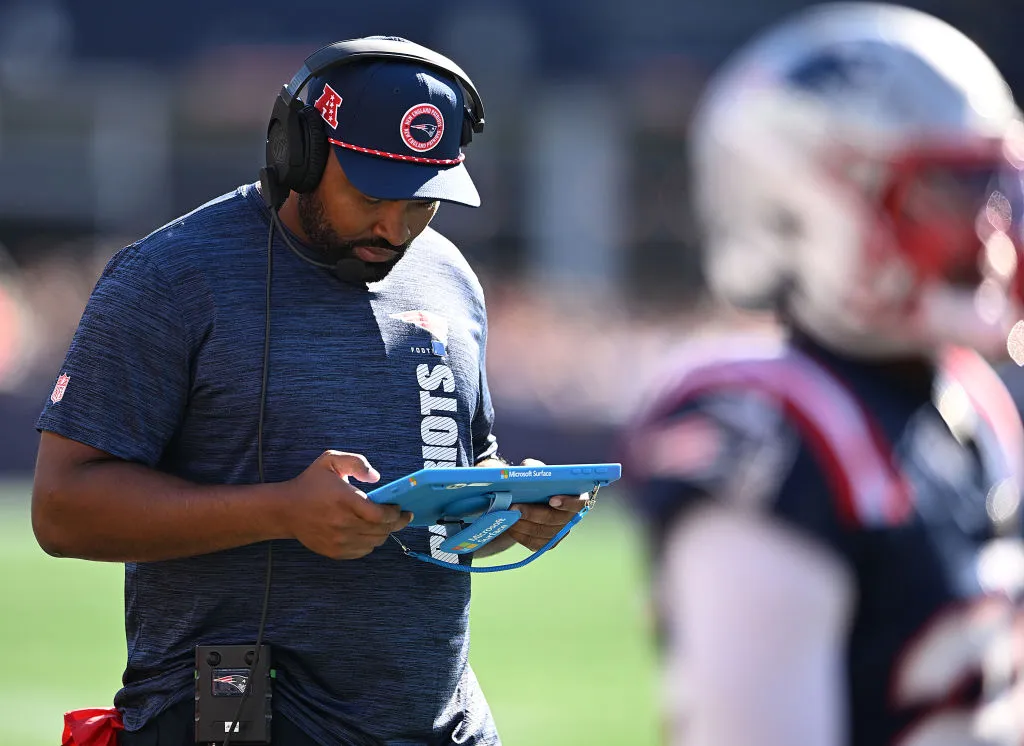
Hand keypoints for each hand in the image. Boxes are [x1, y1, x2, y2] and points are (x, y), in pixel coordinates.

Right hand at [281, 450, 412, 559]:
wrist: (286, 509)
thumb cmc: (311, 483)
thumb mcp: (330, 460)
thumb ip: (356, 462)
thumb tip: (376, 477)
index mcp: (344, 500)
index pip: (380, 515)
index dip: (395, 513)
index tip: (400, 508)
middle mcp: (343, 523)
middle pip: (381, 530)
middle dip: (396, 523)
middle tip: (402, 516)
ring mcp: (338, 540)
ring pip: (374, 542)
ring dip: (384, 533)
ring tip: (386, 523)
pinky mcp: (335, 551)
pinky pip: (363, 551)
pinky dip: (371, 543)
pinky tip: (369, 532)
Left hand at [504, 458, 588, 551]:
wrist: (527, 498)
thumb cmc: (536, 481)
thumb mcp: (535, 470)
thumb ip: (534, 468)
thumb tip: (526, 469)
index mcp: (575, 496)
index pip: (579, 503)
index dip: (568, 503)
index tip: (552, 500)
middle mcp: (571, 517)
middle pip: (556, 520)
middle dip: (533, 514)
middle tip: (514, 507)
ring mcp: (560, 532)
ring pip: (543, 532)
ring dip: (523, 525)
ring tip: (507, 515)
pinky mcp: (547, 543)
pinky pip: (534, 543)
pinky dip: (520, 534)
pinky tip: (509, 525)